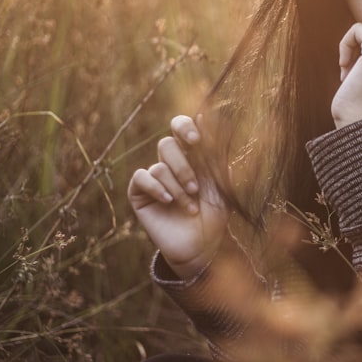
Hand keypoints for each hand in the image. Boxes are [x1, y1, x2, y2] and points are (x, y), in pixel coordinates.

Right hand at [127, 115, 229, 278]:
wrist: (203, 245)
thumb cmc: (215, 214)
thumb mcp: (221, 183)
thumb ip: (215, 153)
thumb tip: (205, 116)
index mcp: (192, 155)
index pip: (181, 127)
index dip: (185, 127)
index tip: (196, 140)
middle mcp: (171, 163)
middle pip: (167, 144)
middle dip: (184, 167)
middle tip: (196, 188)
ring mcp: (154, 177)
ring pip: (159, 166)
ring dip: (177, 187)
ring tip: (190, 206)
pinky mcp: (139, 193)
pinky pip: (142, 177)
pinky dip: (157, 188)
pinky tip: (168, 202)